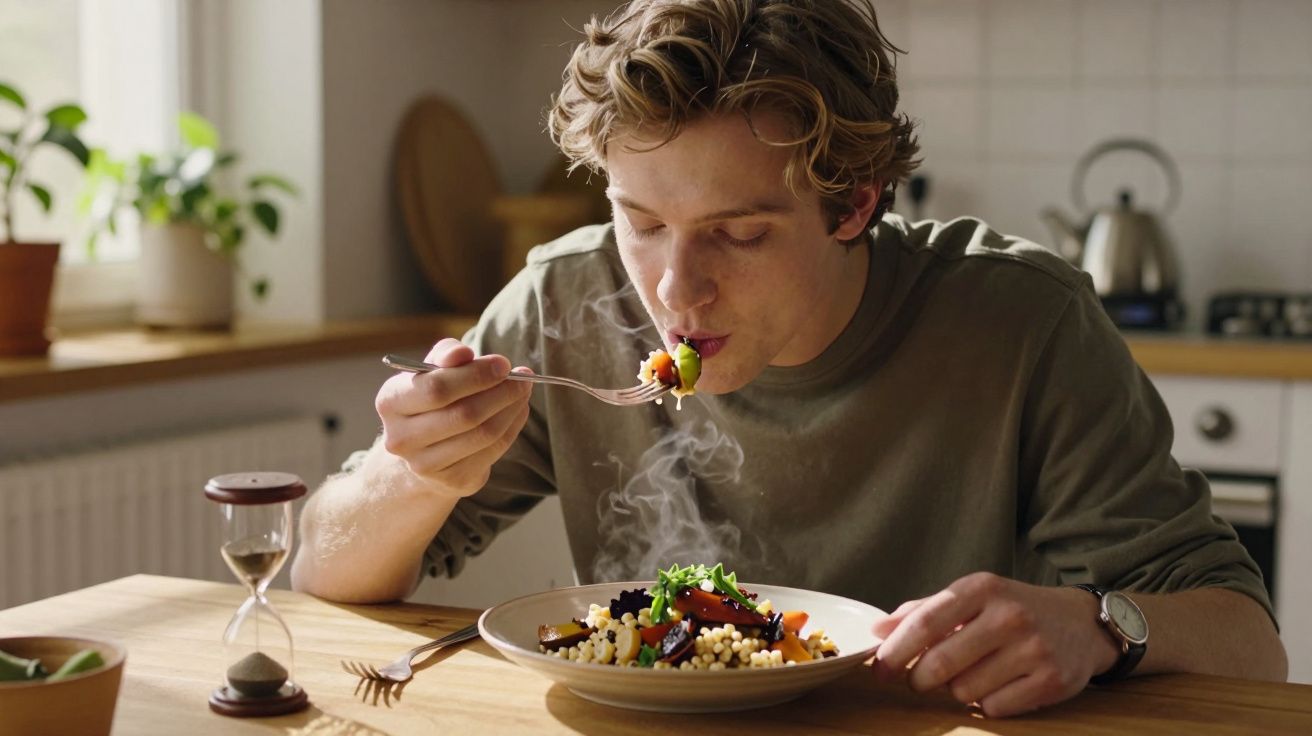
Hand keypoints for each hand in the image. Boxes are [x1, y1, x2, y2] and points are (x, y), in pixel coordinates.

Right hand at [375, 338, 532, 497]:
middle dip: (501, 392)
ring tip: (523, 391)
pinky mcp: (451, 480)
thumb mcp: (431, 371)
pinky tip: (518, 411)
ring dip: (512, 409)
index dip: (476, 375)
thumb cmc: (430, 400)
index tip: (504, 363)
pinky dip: (512, 428)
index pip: (437, 388)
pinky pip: (492, 451)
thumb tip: (463, 352)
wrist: (421, 450)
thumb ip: (446, 355)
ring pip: (483, 434)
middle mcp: (401, 437)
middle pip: (464, 414)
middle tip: (522, 379)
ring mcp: (424, 465)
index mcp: (390, 401)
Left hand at [871, 572, 1120, 716]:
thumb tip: (878, 631)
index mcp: (982, 588)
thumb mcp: (971, 597)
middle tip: (919, 680)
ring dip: (957, 690)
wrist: (1080, 623)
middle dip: (919, 679)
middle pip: (940, 663)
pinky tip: (998, 685)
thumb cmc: (1012, 609)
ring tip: (971, 674)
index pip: (925, 622)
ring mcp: (1033, 649)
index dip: (895, 651)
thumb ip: (923, 611)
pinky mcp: (1052, 681)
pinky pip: (994, 708)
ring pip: (964, 691)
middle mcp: (1009, 615)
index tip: (880, 669)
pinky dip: (987, 703)